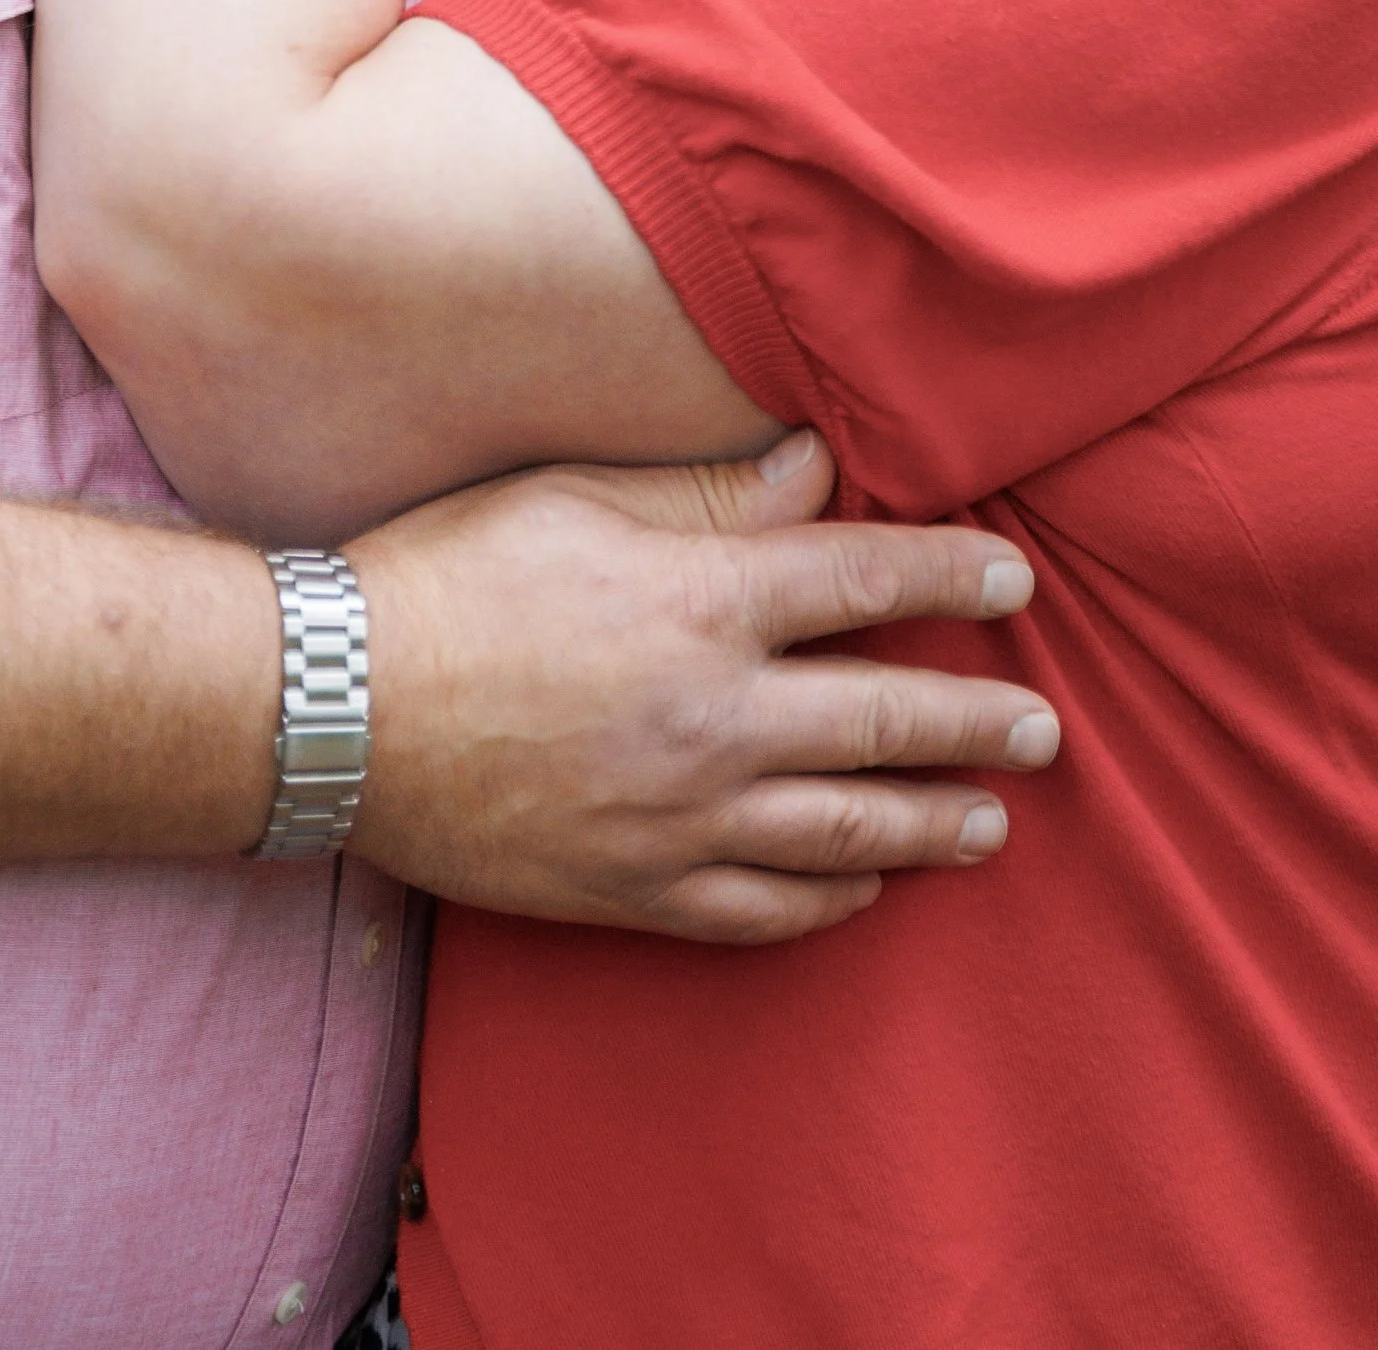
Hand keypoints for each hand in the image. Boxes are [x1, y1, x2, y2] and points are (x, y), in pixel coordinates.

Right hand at [348, 433, 1058, 942]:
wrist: (333, 707)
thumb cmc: (445, 575)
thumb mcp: (573, 498)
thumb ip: (706, 496)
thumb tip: (816, 469)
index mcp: (701, 602)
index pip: (865, 584)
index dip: (951, 581)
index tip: (1014, 585)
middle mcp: (712, 717)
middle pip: (886, 722)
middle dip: (978, 724)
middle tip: (1044, 729)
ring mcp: (679, 817)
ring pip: (846, 832)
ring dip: (932, 824)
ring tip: (990, 821)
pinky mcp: (634, 888)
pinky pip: (764, 908)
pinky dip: (829, 898)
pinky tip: (863, 885)